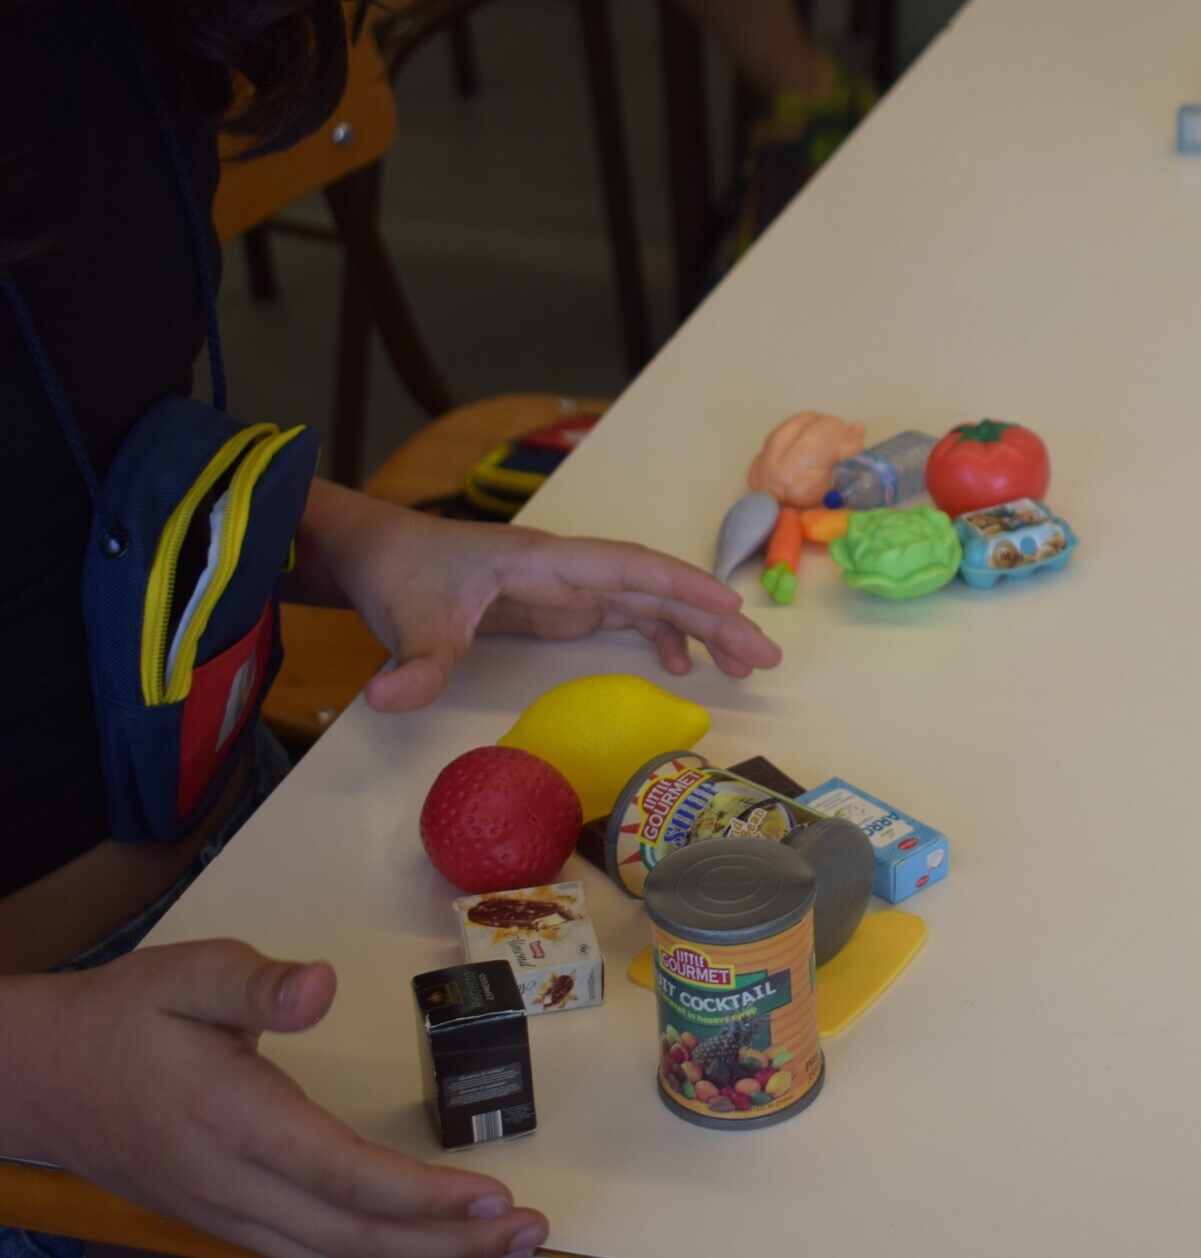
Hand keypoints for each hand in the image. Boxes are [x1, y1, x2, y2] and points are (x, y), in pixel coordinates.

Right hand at [1, 941, 547, 1257]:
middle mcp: (236, 1188)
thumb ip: (255, 982)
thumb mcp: (186, 974)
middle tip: (532, 1234)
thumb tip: (320, 984)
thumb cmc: (123, 1021)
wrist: (40, 1078)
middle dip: (453, 1248)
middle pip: (356, 1245)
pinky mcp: (232, 1225)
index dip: (425, 1200)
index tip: (496, 1198)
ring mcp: (232, 1217)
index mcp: (236, 1123)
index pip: (345, 1179)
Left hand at [296, 484, 781, 710]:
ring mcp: (569, 587)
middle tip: (766, 657)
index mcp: (545, 561)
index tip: (732, 609)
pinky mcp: (561, 606)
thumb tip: (392, 703)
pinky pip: (628, 616)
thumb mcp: (404, 620)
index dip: (682, 587)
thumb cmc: (399, 574)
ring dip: (702, 630)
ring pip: (653, 602)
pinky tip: (683, 666)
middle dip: (715, 619)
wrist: (377, 554)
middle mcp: (570, 569)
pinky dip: (661, 637)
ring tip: (749, 666)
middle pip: (658, 588)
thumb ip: (412, 662)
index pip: (628, 568)